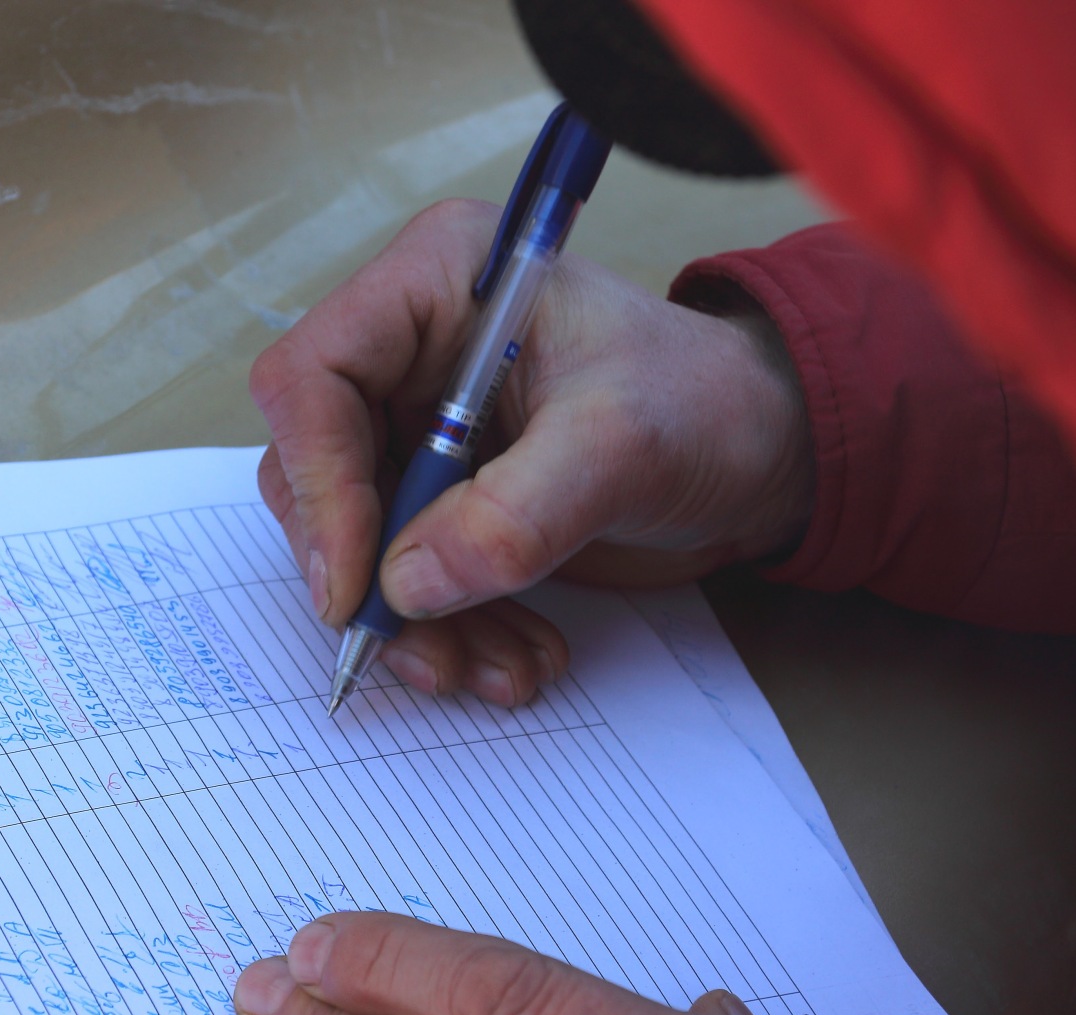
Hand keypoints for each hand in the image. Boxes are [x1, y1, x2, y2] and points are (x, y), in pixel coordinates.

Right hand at [250, 200, 812, 705]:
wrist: (762, 453)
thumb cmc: (707, 404)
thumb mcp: (623, 448)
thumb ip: (515, 515)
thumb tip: (408, 586)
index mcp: (435, 284)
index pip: (312, 378)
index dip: (318, 483)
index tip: (358, 584)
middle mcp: (407, 351)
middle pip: (315, 470)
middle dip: (369, 575)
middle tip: (425, 649)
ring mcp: (417, 425)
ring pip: (355, 538)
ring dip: (415, 622)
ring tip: (496, 669)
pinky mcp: (440, 493)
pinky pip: (404, 573)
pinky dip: (448, 629)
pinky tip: (511, 657)